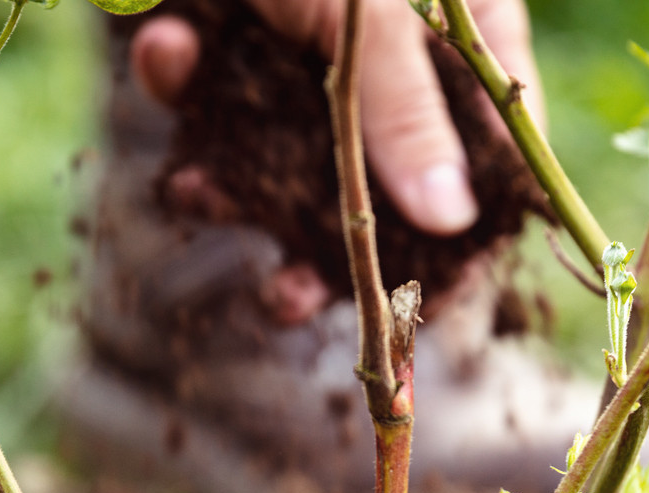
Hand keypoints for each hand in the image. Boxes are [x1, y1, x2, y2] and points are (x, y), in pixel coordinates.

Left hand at [131, 0, 541, 322]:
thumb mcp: (368, 10)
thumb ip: (397, 104)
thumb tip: (453, 215)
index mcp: (459, 27)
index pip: (482, 151)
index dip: (449, 235)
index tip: (407, 306)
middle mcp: (386, 34)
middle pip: (370, 167)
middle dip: (319, 232)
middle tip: (284, 295)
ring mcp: (303, 25)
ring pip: (275, 136)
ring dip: (228, 173)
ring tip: (189, 190)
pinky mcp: (230, 17)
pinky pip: (209, 77)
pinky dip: (181, 76)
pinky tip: (167, 47)